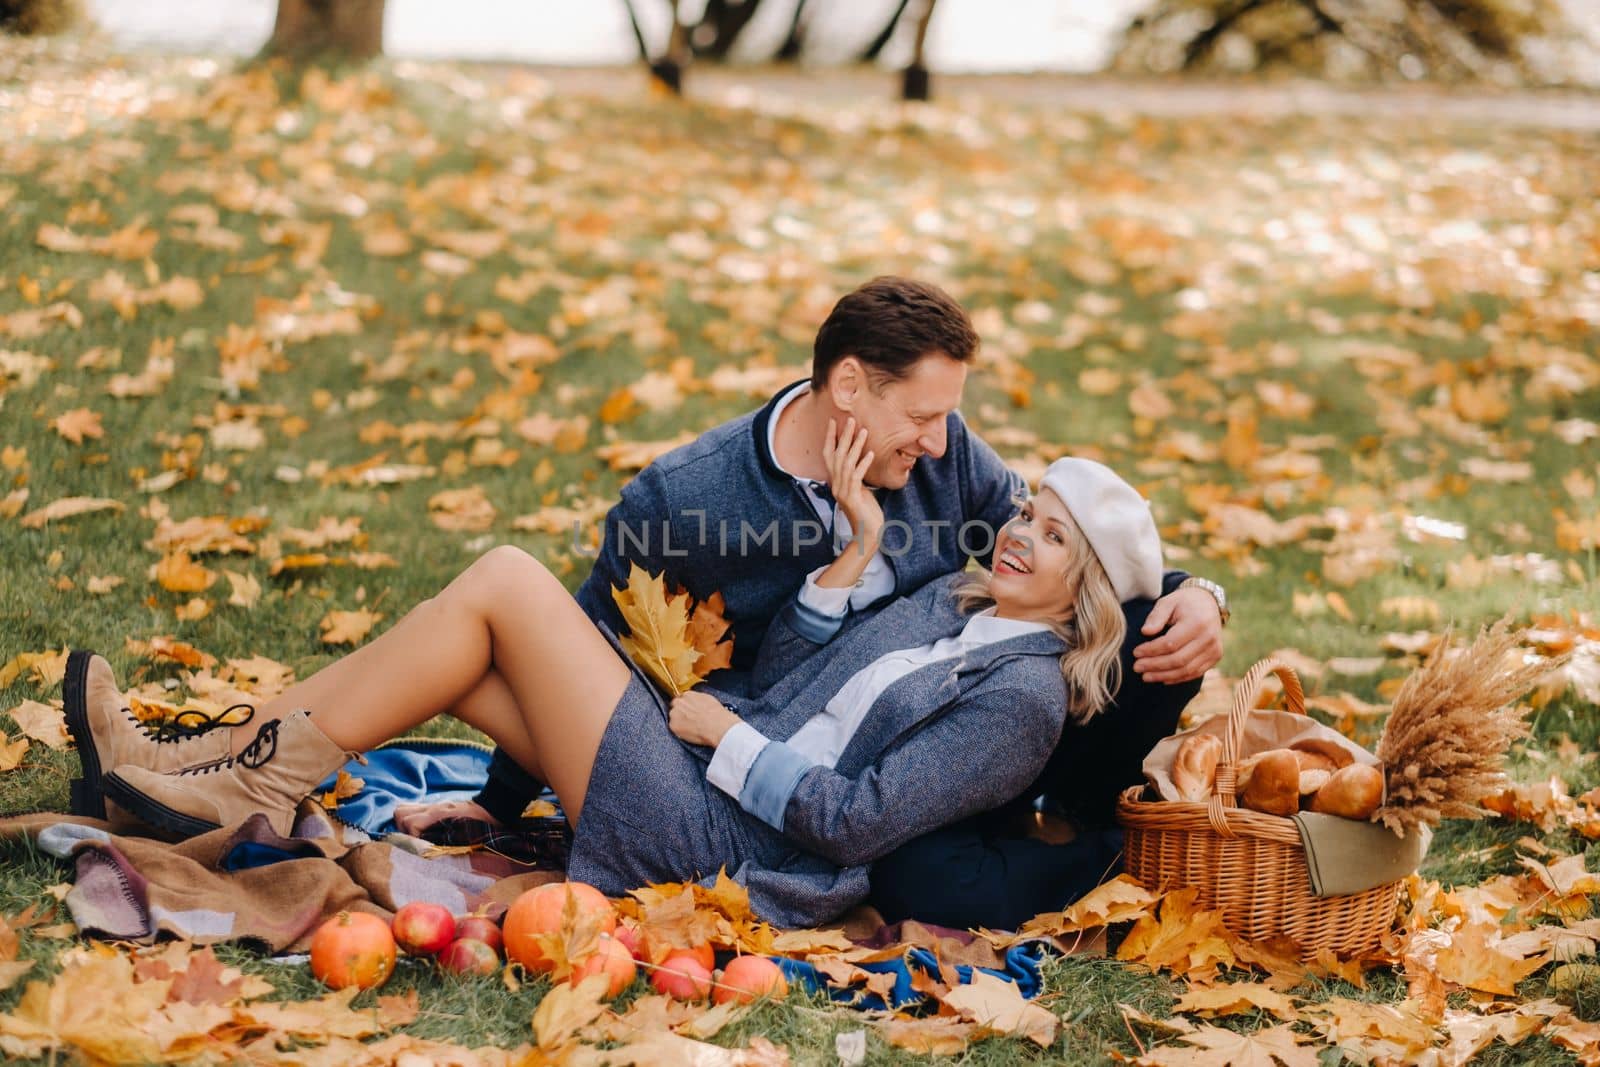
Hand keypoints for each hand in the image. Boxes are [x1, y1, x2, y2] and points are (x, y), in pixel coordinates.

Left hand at [668, 691, 740, 747]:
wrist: (716, 726)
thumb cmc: (716, 715)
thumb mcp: (709, 699)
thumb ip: (698, 699)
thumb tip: (697, 702)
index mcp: (688, 694)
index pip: (682, 698)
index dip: (686, 706)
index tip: (689, 710)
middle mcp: (679, 702)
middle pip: (675, 706)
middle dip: (680, 712)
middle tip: (689, 719)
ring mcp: (674, 714)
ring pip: (673, 717)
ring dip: (679, 721)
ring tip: (690, 727)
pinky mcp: (673, 726)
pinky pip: (673, 728)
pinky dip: (679, 730)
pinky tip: (689, 732)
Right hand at [823, 416, 883, 549]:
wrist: (866, 534)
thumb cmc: (866, 512)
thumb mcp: (860, 490)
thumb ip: (856, 476)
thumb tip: (860, 461)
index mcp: (836, 482)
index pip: (828, 455)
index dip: (830, 438)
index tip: (833, 420)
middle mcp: (836, 485)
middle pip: (837, 455)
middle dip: (843, 436)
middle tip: (850, 419)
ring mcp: (842, 492)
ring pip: (846, 463)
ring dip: (855, 446)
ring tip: (863, 431)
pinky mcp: (852, 498)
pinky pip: (857, 477)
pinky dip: (863, 464)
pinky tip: (871, 454)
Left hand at [1133, 586, 1223, 682]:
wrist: (1209, 603)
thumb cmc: (1183, 602)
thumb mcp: (1167, 602)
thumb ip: (1156, 616)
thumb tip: (1145, 632)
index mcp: (1197, 622)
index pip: (1170, 643)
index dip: (1151, 650)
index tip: (1136, 652)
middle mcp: (1209, 638)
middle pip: (1178, 659)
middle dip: (1155, 666)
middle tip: (1136, 667)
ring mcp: (1214, 649)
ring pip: (1186, 670)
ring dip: (1164, 675)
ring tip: (1146, 676)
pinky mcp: (1215, 657)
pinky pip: (1195, 672)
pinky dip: (1177, 678)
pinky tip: (1162, 678)